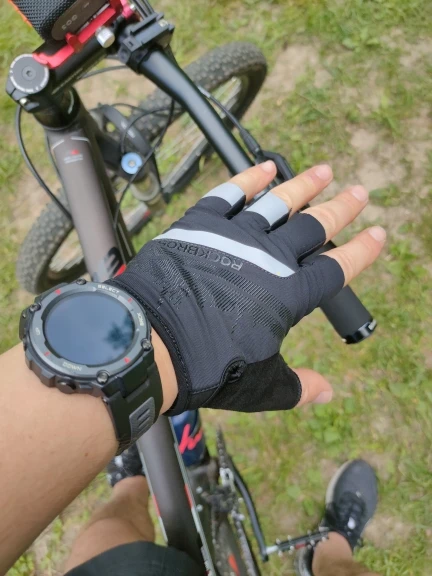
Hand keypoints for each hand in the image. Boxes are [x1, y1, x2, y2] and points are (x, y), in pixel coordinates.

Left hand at [110, 162, 384, 413]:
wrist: (150, 344)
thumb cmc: (206, 368)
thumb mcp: (262, 386)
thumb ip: (299, 386)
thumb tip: (327, 392)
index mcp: (288, 296)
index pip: (337, 268)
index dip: (361, 251)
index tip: (377, 234)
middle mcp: (267, 260)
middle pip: (315, 226)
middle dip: (342, 208)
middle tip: (360, 192)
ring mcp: (233, 238)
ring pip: (278, 202)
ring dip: (304, 185)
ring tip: (323, 170)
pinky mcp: (200, 226)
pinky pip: (230, 194)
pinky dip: (249, 179)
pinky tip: (264, 168)